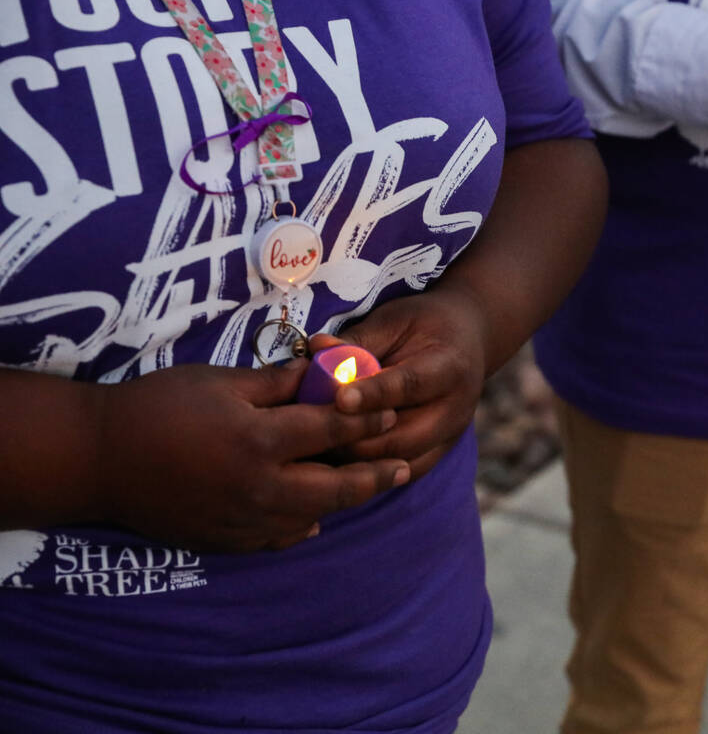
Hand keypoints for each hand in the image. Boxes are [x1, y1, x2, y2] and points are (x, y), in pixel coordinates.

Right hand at [96, 361, 404, 551]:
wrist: (98, 458)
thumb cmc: (158, 406)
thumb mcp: (221, 382)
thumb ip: (277, 384)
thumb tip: (323, 376)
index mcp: (261, 439)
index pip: (331, 431)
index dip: (366, 420)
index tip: (390, 412)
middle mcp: (259, 486)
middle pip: (336, 487)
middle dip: (374, 478)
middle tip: (403, 471)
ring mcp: (243, 519)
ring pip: (312, 517)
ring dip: (342, 504)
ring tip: (367, 490)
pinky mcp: (224, 539)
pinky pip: (276, 538)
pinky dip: (299, 526)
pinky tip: (313, 517)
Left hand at [309, 285, 487, 480]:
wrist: (469, 339)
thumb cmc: (425, 324)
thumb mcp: (395, 319)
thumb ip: (359, 340)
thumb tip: (317, 350)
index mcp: (449, 366)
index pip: (409, 385)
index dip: (373, 394)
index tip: (339, 399)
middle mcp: (456, 408)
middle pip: (402, 437)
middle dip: (355, 436)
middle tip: (311, 429)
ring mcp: (451, 436)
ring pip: (399, 463)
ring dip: (356, 458)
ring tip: (318, 447)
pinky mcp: (441, 452)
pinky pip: (402, 474)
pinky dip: (370, 472)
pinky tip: (339, 460)